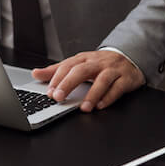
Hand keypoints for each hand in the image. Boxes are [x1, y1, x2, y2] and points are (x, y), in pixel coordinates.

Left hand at [31, 50, 145, 112]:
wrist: (128, 57)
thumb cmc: (100, 64)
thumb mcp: (78, 64)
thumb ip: (57, 70)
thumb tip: (36, 73)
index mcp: (83, 59)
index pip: (67, 66)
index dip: (57, 79)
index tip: (49, 92)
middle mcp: (97, 63)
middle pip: (81, 71)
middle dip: (68, 84)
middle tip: (58, 97)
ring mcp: (112, 70)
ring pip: (102, 80)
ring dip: (92, 94)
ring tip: (83, 108)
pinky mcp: (125, 78)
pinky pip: (118, 88)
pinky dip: (109, 97)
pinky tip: (101, 106)